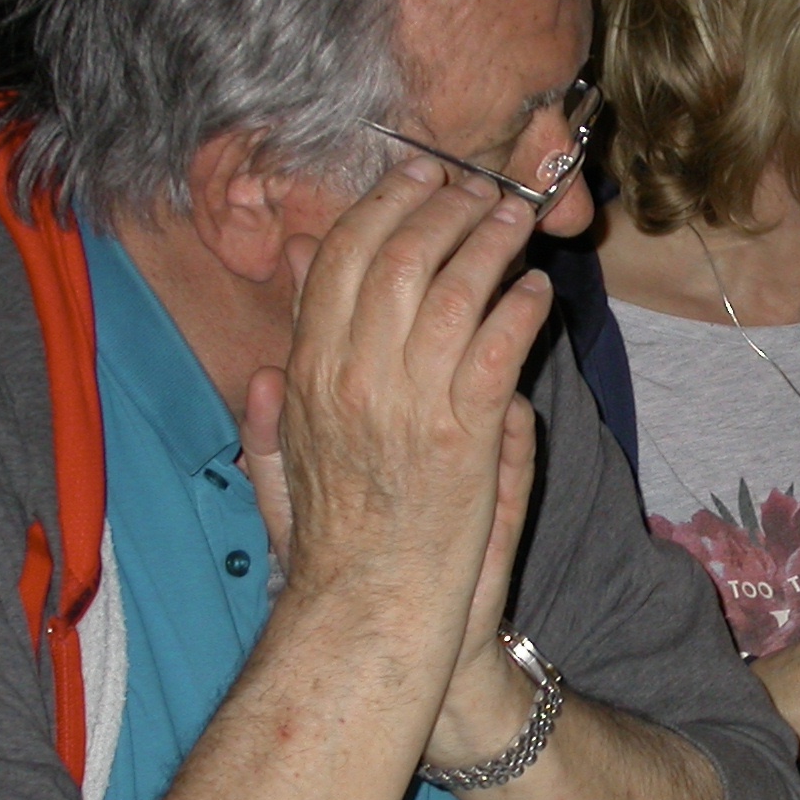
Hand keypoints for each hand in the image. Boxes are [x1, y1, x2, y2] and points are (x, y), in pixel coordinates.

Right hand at [275, 161, 553, 681]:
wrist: (371, 620)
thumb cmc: (332, 557)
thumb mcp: (279, 479)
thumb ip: (268, 423)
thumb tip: (264, 368)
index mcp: (306, 378)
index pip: (335, 261)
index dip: (379, 208)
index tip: (415, 178)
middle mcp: (351, 379)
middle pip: (397, 257)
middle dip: (441, 207)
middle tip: (476, 186)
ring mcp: (408, 404)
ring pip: (452, 289)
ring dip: (490, 242)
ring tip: (517, 221)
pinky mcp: (464, 437)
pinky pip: (499, 347)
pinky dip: (520, 309)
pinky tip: (536, 293)